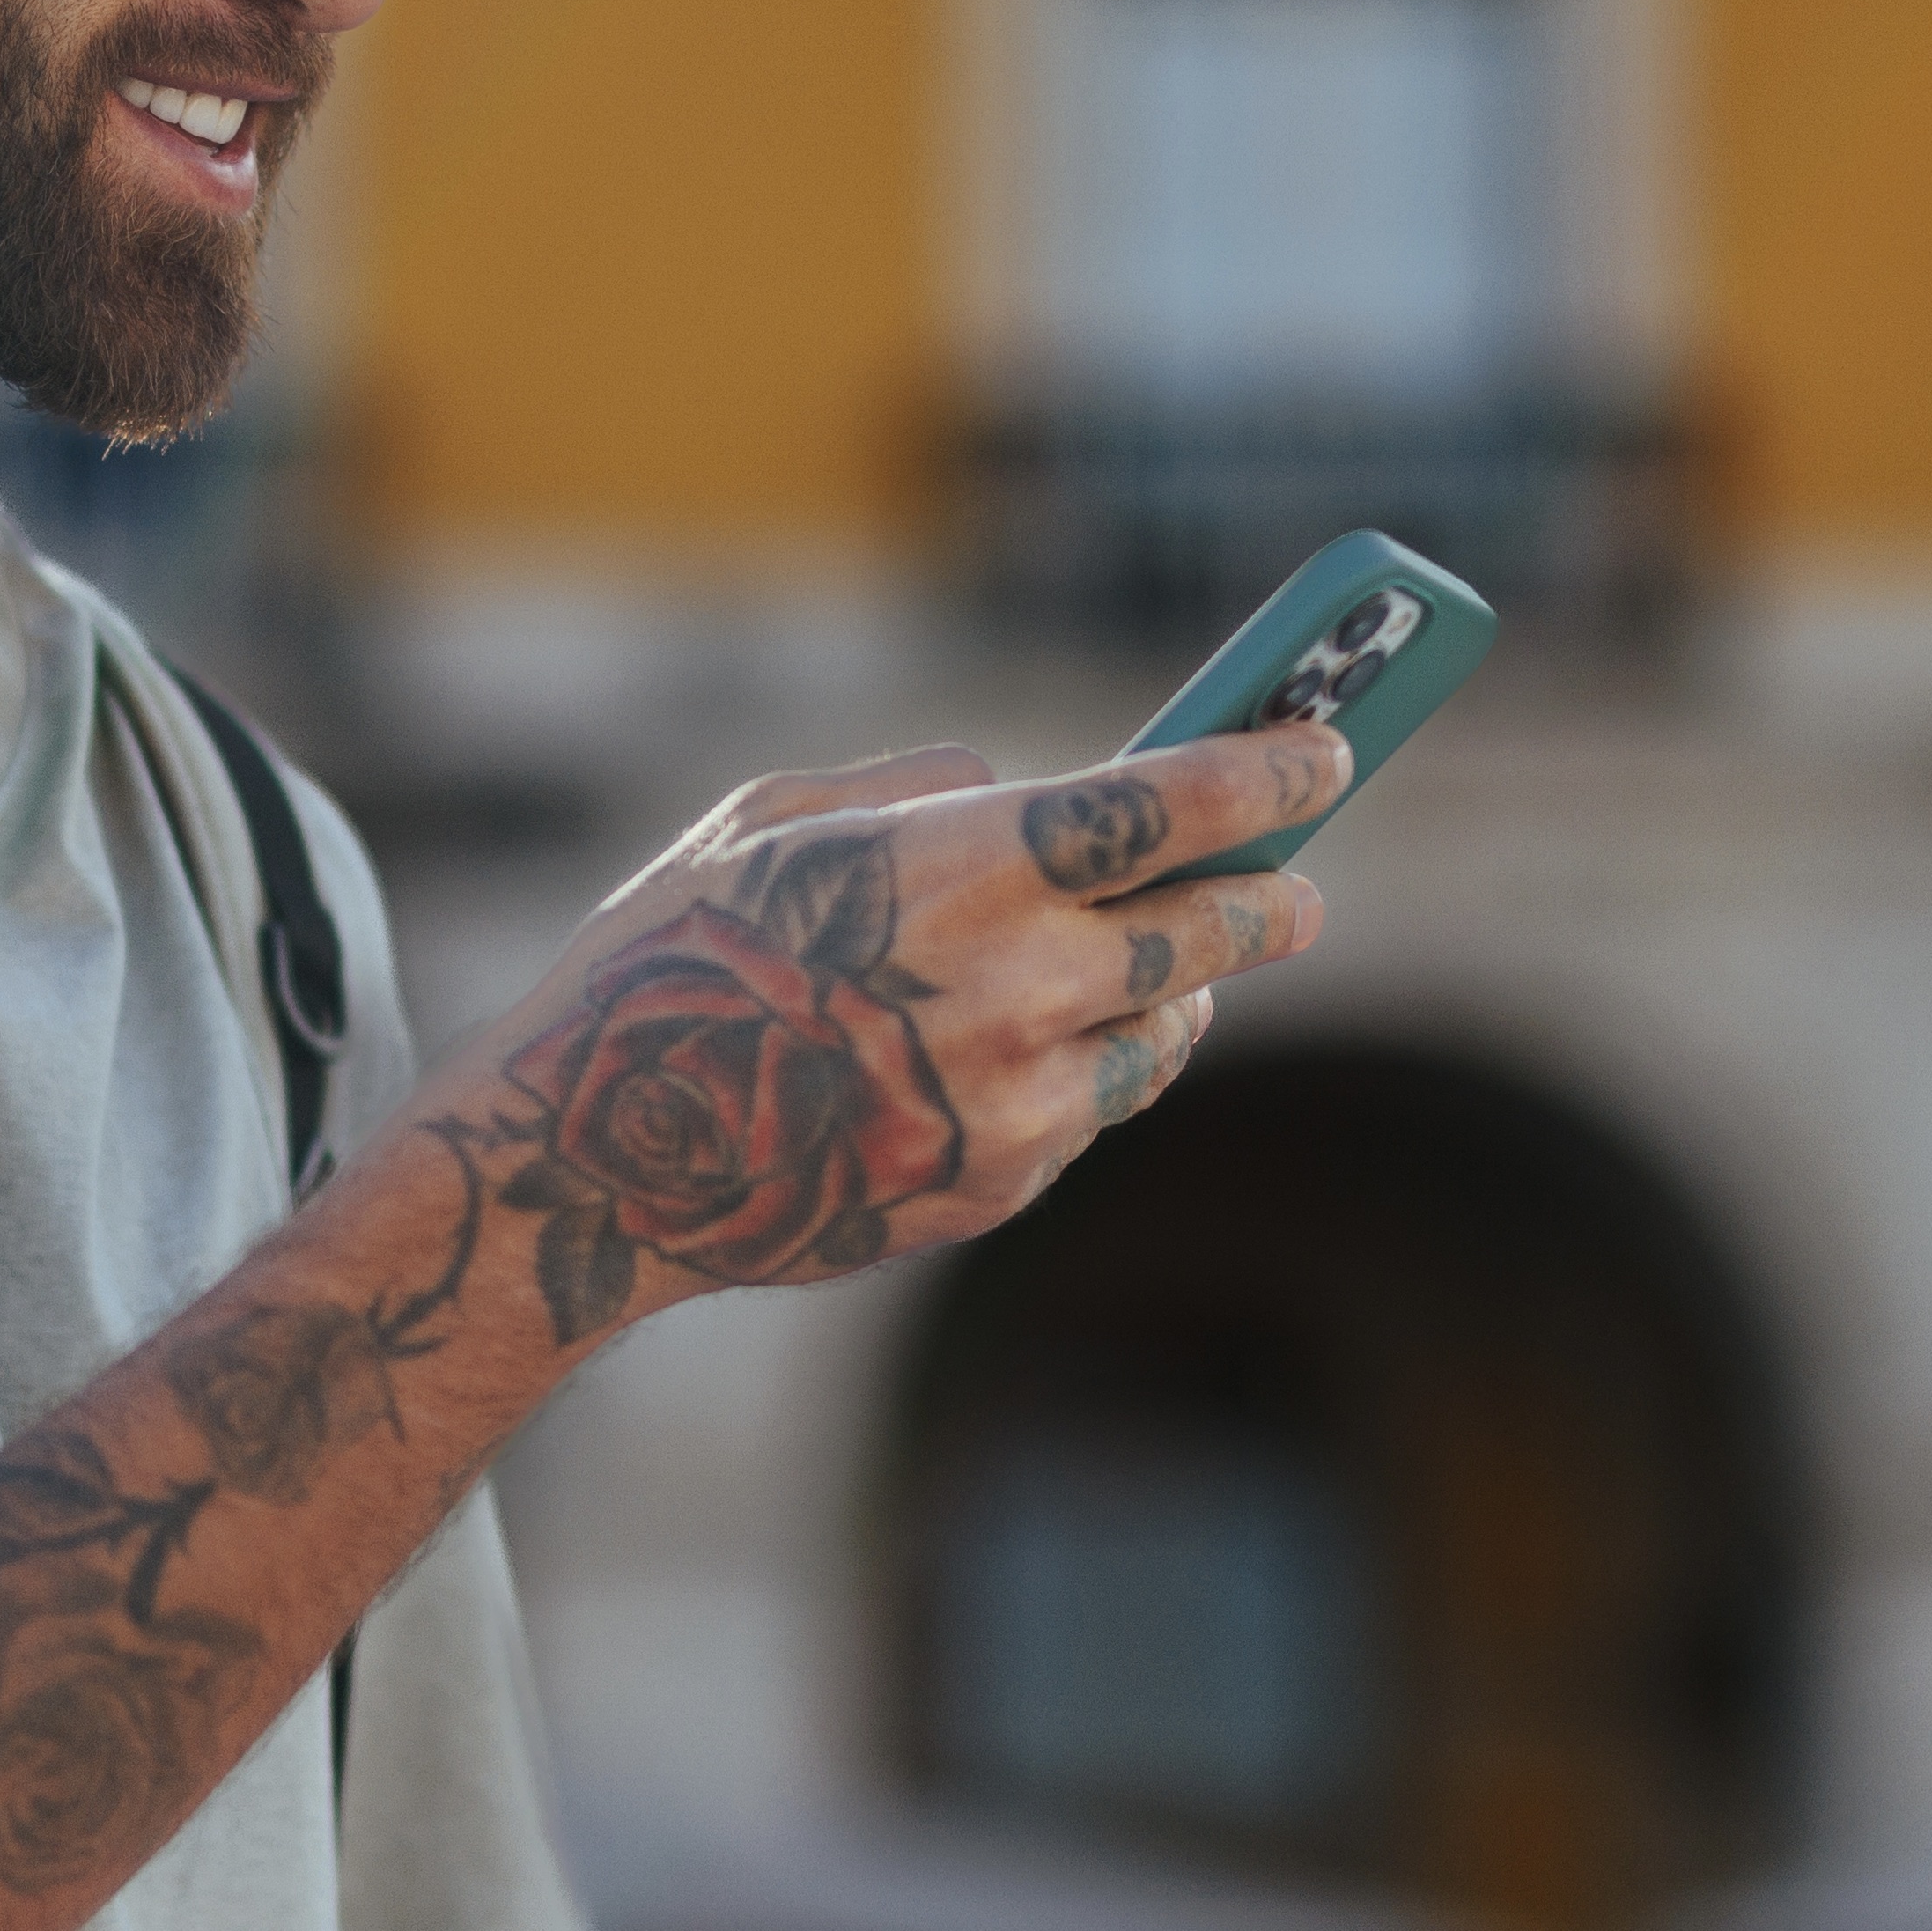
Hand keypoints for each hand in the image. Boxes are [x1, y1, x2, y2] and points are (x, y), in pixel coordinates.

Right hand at [390, 728, 1342, 1344]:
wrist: (603, 1157)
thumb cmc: (674, 958)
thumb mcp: (771, 823)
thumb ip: (913, 791)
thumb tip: (1014, 789)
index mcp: (968, 864)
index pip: (1176, 806)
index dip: (1270, 772)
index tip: (1328, 752)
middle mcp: (1019, 981)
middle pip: (1212, 929)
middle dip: (1271, 896)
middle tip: (1297, 882)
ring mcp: (1019, 1094)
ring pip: (1168, 1032)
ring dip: (1182, 993)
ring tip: (1172, 969)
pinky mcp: (1001, 1178)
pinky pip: (1092, 1109)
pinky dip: (1089, 1070)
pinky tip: (1041, 1049)